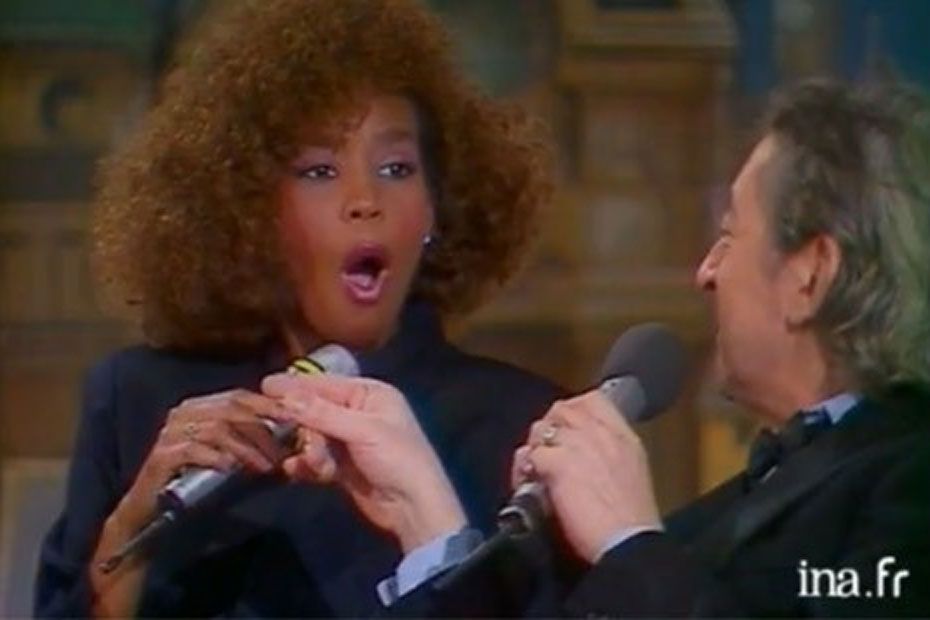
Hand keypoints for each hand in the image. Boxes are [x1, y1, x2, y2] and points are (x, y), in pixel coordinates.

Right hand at [112, 389, 287, 530]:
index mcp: (200, 408)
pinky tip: (232, 469)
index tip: (294, 421)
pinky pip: (194, 449)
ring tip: (264, 467)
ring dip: (246, 448)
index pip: (240, 396)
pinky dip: (218, 457)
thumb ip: (256, 450)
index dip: (269, 406)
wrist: (151, 515)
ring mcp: (170, 433)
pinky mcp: (161, 456)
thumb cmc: (195, 486)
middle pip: (232, 409)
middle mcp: (184, 413)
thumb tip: (292, 446)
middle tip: (281, 454)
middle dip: (262, 431)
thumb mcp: (232, 462)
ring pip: (217, 428)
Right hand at [262, 373, 465, 551]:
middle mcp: (359, 412)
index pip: (326, 384)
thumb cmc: (396, 459)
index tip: (264, 386)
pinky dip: (307, 466)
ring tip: (316, 465)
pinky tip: (297, 472)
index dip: (296, 386)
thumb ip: (321, 413)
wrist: (413, 509)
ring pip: (312, 437)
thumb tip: (283, 394)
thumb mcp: (361, 431)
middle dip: (305, 427)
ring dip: (309, 451)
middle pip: (315, 410)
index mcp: (371, 394)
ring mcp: (350, 441)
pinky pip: (315, 459)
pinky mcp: (342, 467)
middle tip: (288, 436)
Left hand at [512, 391, 660, 563]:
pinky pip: (531, 455)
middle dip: (548, 428)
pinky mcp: (558, 465)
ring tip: (534, 470)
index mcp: (622, 436)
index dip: (572, 409)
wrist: (629, 541)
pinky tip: (529, 485)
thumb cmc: (632, 518)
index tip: (564, 427)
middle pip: (561, 410)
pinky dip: (525, 470)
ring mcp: (577, 446)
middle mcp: (599, 434)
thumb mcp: (632, 472)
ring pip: (541, 430)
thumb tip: (585, 453)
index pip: (592, 401)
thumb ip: (610, 453)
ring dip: (534, 449)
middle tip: (545, 451)